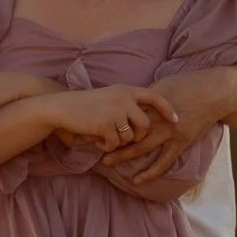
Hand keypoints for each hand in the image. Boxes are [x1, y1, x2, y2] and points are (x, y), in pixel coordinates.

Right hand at [54, 85, 179, 152]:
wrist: (61, 107)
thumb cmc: (85, 105)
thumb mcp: (109, 97)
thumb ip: (126, 104)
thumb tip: (144, 121)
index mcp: (126, 90)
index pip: (155, 97)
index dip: (167, 109)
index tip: (175, 120)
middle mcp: (124, 98)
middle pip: (144, 125)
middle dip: (138, 137)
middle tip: (125, 140)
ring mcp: (115, 111)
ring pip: (129, 137)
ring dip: (118, 142)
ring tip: (103, 136)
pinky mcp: (106, 125)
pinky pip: (115, 144)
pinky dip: (106, 146)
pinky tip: (95, 139)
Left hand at [99, 71, 225, 182]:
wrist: (216, 92)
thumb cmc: (189, 84)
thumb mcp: (164, 84)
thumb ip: (147, 98)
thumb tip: (131, 104)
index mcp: (152, 101)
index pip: (124, 112)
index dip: (108, 119)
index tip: (92, 123)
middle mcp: (158, 117)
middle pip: (128, 130)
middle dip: (109, 138)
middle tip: (91, 144)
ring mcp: (170, 131)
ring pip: (142, 147)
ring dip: (124, 155)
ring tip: (107, 163)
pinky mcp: (182, 142)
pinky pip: (164, 162)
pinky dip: (151, 172)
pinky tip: (138, 180)